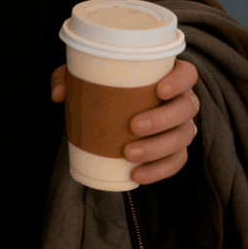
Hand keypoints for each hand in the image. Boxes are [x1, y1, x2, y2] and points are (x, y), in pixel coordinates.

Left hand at [50, 59, 199, 185]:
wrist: (113, 111)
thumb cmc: (106, 86)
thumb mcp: (85, 76)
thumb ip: (69, 77)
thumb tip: (60, 94)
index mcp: (167, 76)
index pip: (187, 74)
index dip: (179, 81)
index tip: (158, 89)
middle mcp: (181, 101)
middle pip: (186, 108)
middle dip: (163, 119)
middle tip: (133, 126)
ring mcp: (181, 126)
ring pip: (183, 137)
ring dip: (158, 148)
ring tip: (129, 154)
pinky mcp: (175, 150)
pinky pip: (176, 162)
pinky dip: (159, 171)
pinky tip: (137, 175)